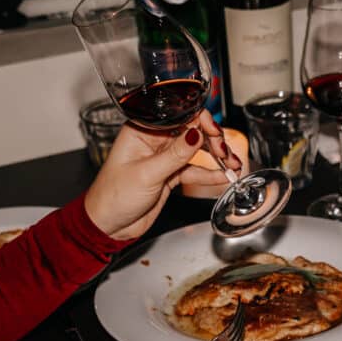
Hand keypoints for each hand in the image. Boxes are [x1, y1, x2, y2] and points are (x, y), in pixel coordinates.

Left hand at [83, 110, 244, 239]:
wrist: (108, 225)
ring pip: (196, 150)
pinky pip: (194, 170)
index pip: (177, 115)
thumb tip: (197, 134)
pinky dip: (210, 174)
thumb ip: (175, 155)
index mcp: (141, 130)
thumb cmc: (113, 197)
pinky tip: (224, 176)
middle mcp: (154, 140)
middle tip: (224, 152)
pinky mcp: (170, 175)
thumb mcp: (147, 174)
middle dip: (212, 140)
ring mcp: (164, 157)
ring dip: (216, 157)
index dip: (199, 120)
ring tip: (232, 165)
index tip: (214, 132)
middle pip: (191, 130)